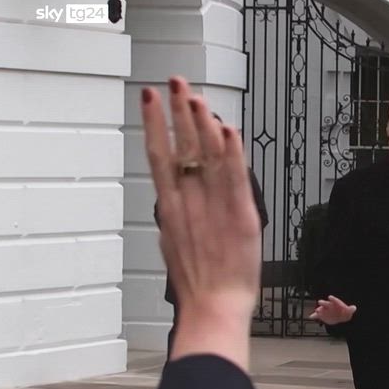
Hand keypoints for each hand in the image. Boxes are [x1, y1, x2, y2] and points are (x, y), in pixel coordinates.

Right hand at [141, 76, 261, 370]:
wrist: (213, 308)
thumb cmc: (197, 284)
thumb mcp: (176, 244)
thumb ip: (176, 216)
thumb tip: (171, 199)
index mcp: (171, 207)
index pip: (159, 155)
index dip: (155, 124)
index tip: (149, 99)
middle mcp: (188, 201)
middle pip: (180, 146)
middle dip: (177, 111)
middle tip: (174, 81)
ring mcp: (213, 206)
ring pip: (205, 155)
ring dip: (201, 122)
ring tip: (196, 95)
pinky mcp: (239, 215)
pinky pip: (234, 177)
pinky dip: (231, 152)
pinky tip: (227, 128)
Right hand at [309, 295, 356, 324]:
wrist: (340, 316)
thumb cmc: (343, 312)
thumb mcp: (348, 311)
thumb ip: (350, 309)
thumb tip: (354, 307)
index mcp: (335, 303)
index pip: (334, 300)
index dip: (332, 299)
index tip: (330, 297)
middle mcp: (329, 306)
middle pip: (325, 303)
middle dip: (323, 302)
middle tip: (320, 302)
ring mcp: (325, 310)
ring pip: (320, 309)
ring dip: (319, 310)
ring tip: (317, 310)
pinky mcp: (322, 315)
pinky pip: (317, 315)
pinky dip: (314, 316)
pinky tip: (311, 316)